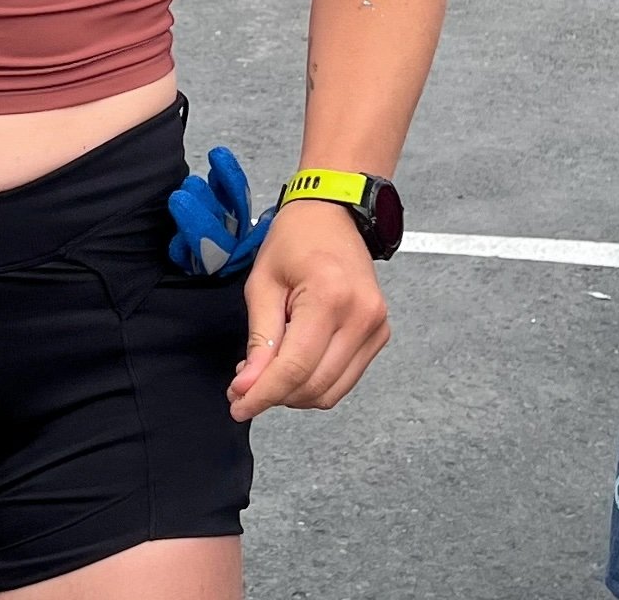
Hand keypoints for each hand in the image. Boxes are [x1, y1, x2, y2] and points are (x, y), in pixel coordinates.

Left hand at [228, 199, 388, 420]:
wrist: (333, 213)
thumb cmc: (295, 238)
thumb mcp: (263, 282)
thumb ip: (259, 338)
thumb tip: (248, 386)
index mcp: (330, 297)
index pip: (295, 368)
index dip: (263, 395)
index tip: (238, 406)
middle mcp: (361, 317)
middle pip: (315, 386)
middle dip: (275, 395)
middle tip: (244, 386)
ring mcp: (376, 328)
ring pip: (332, 391)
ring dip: (295, 393)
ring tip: (268, 370)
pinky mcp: (379, 335)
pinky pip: (345, 379)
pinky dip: (315, 382)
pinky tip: (293, 362)